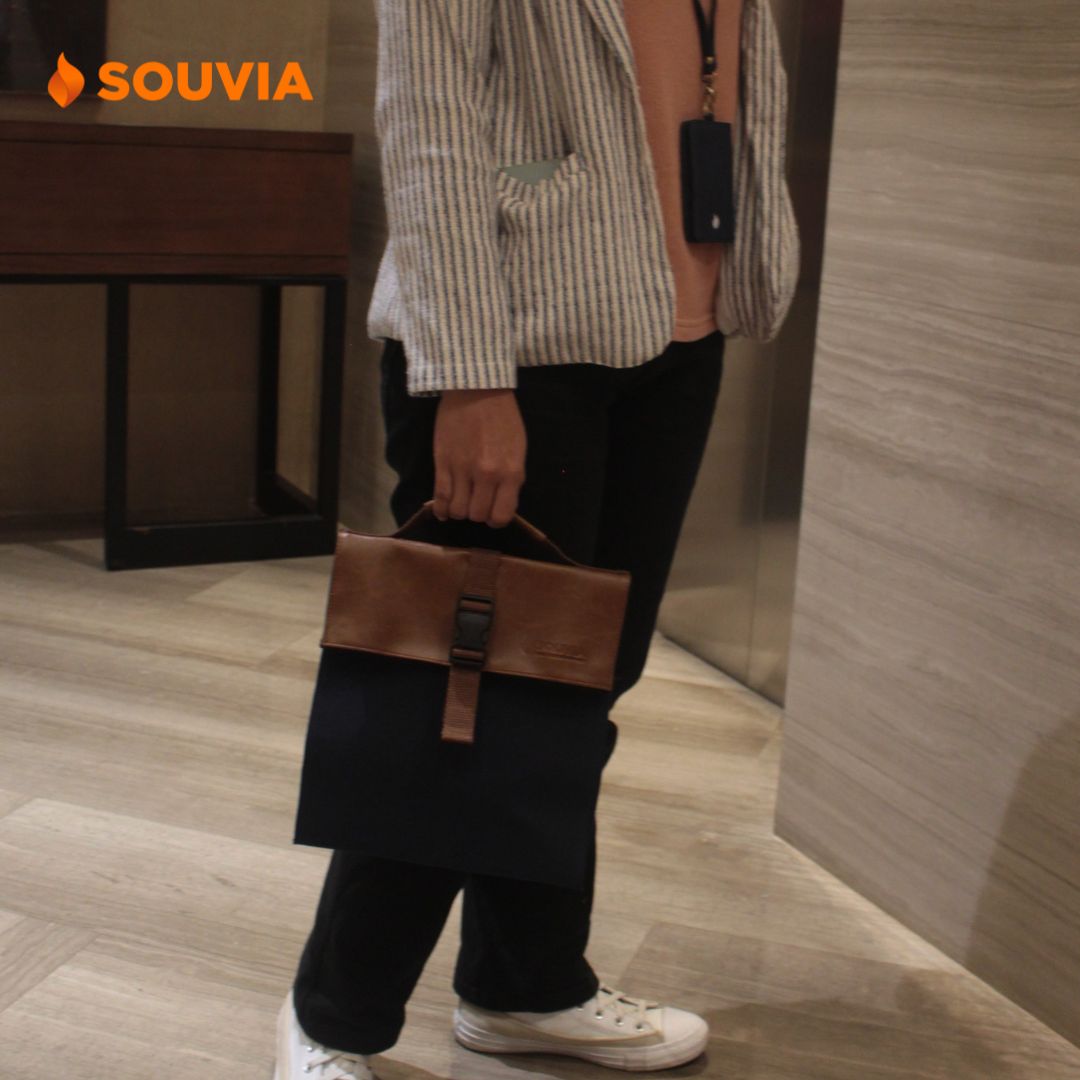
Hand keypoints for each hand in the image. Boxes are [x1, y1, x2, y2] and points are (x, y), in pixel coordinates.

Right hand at [432, 388, 525, 526]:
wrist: (477, 390)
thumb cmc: (502, 417)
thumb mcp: (518, 449)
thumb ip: (512, 478)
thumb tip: (502, 502)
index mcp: (511, 472)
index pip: (501, 515)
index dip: (496, 519)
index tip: (492, 513)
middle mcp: (487, 475)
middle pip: (477, 515)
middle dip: (477, 514)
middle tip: (476, 503)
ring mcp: (463, 470)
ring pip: (458, 510)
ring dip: (459, 511)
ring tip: (461, 501)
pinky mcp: (442, 463)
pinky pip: (439, 497)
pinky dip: (440, 510)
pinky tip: (443, 511)